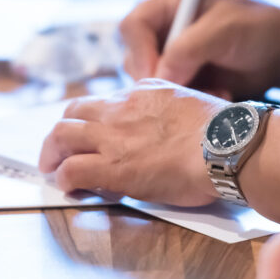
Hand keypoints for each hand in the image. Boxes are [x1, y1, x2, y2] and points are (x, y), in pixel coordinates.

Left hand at [38, 79, 226, 205]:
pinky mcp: (112, 166)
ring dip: (52, 153)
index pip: (105, 101)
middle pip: (74, 111)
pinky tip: (67, 187)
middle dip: (63, 131)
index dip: (93, 119)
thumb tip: (170, 127)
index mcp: (143, 91)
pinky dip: (63, 177)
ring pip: (62, 135)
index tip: (93, 134)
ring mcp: (113, 136)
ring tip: (52, 169)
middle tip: (60, 150)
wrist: (227, 146)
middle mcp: (122, 108)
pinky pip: (71, 169)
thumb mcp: (191, 104)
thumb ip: (170, 111)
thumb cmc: (223, 133)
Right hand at [119, 0, 279, 99]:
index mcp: (170, 5)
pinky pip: (170, 98)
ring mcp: (172, 57)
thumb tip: (159, 75)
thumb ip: (188, 48)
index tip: (157, 75)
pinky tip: (219, 96)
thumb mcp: (226, 29)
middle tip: (188, 89)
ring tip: (214, 91)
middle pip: (134, 58)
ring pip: (150, 83)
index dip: (139, 51)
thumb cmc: (261, 29)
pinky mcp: (183, 81)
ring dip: (179, 93)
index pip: (132, 26)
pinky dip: (190, 102)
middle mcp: (164, 30)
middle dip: (160, 79)